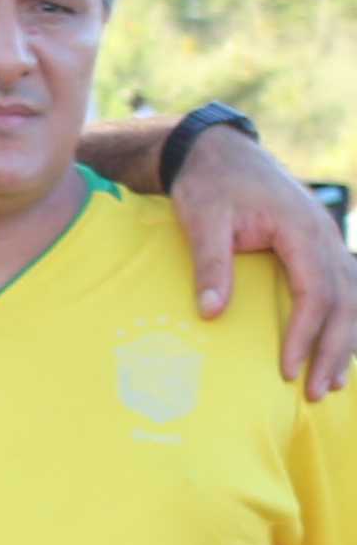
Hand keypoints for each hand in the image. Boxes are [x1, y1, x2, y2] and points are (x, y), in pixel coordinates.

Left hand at [166, 127, 356, 396]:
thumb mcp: (202, 218)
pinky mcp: (319, 245)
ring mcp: (326, 239)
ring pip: (353, 296)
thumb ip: (211, 264)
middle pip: (345, 301)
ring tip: (332, 382)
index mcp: (301, 228)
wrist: (218, 152)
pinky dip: (346, 319)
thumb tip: (213, 312)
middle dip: (333, 349)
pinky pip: (345, 286)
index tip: (287, 369)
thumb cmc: (209, 184)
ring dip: (346, 340)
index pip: (315, 292)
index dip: (304, 334)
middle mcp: (324, 234)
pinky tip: (337, 348)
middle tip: (315, 393)